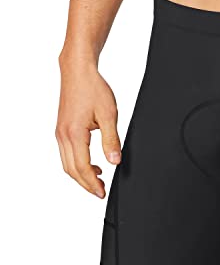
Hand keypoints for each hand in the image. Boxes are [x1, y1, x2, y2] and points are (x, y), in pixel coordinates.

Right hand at [56, 59, 120, 197]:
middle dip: (86, 184)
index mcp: (74, 134)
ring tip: (98, 181)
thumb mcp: (109, 115)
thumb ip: (111, 140)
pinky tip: (93, 164)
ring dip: (81, 175)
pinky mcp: (62, 129)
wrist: (78, 71)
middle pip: (72, 170)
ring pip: (67, 163)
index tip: (102, 193)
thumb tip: (115, 161)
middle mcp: (63, 136)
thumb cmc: (93, 89)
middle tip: (100, 192)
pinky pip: (67, 154)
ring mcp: (60, 133)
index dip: (92, 184)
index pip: (82, 168)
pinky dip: (77, 164)